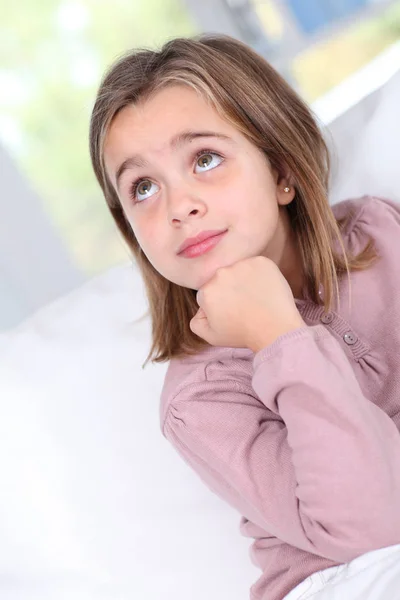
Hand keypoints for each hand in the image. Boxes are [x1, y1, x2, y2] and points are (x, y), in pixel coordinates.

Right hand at [190, 256, 305, 351]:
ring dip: (244, 280)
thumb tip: (200, 309)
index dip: (219, 303)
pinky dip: (260, 275)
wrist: (274, 329)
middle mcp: (221, 273)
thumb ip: (196, 322)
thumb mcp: (210, 336)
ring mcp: (242, 265)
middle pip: (222, 279)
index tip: (231, 311)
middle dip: (229, 289)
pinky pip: (257, 265)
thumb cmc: (243, 334)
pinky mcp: (261, 261)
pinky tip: (264, 290)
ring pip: (239, 270)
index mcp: (206, 290)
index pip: (209, 291)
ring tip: (255, 298)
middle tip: (243, 305)